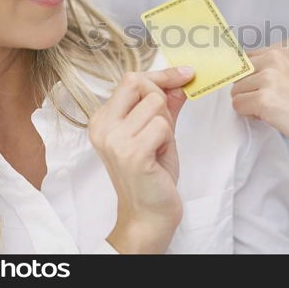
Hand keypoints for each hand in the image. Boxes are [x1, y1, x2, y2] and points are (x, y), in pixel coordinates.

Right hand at [88, 66, 193, 252]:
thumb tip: (181, 77)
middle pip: (140, 83)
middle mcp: (103, 126)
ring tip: (158, 146)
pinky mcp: (131, 154)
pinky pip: (162, 125)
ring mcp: (114, 140)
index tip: (185, 74)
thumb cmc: (152, 174)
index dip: (161, 75)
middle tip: (162, 130)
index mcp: (103, 119)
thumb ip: (166, 104)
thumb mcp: (158, 131)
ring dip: (166, 124)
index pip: (131, 79)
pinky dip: (168, 139)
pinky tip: (159, 157)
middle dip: (162, 101)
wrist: (149, 214)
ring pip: (156, 104)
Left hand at [231, 31, 288, 142]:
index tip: (269, 86)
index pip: (251, 56)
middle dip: (252, 88)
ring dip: (250, 102)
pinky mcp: (264, 99)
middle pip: (241, 73)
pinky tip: (270, 116)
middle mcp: (277, 56)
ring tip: (274, 109)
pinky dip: (250, 114)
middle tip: (274, 100)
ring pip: (237, 89)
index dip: (257, 75)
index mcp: (288, 46)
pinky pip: (238, 105)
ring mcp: (270, 77)